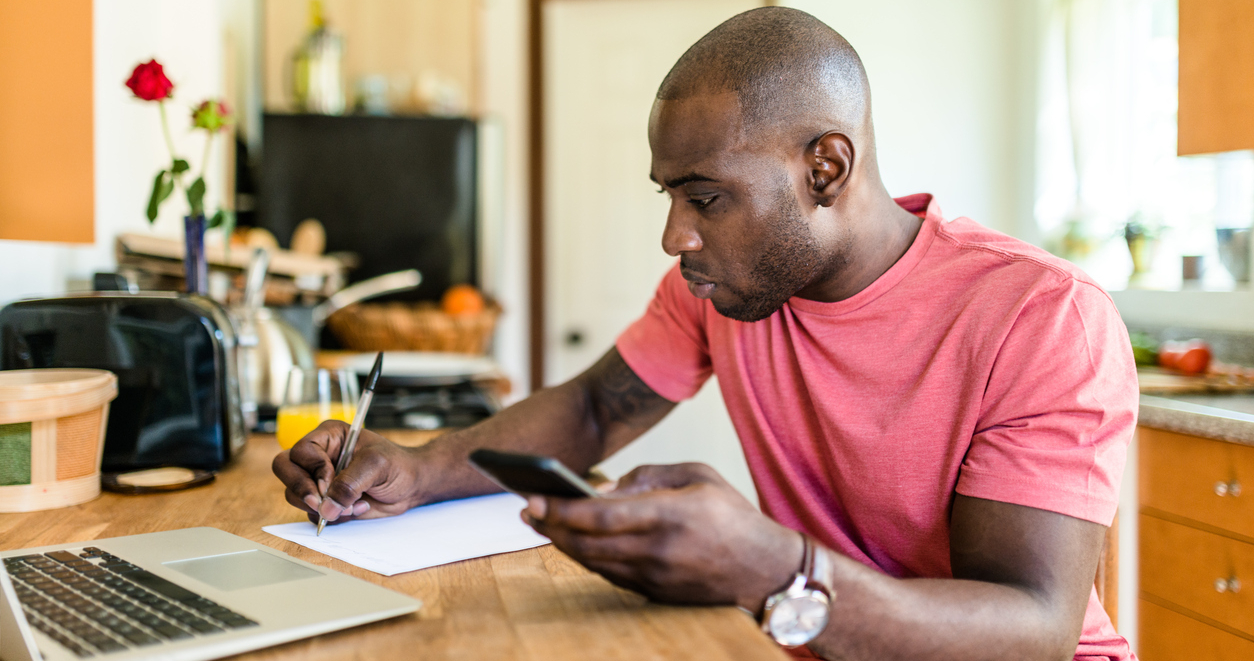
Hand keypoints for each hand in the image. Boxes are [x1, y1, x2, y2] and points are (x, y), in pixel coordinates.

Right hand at [271, 420, 422, 525]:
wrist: (411, 485)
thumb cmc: (398, 464)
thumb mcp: (377, 465)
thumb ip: (350, 483)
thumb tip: (327, 507)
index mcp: (329, 437)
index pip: (301, 451)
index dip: (312, 468)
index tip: (329, 482)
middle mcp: (318, 457)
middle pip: (285, 469)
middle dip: (301, 489)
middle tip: (320, 503)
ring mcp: (318, 480)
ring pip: (295, 494)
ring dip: (322, 506)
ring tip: (354, 504)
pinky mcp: (325, 501)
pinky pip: (312, 513)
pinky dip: (333, 517)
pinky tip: (358, 508)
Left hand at [523, 463, 802, 612]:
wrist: (768, 571)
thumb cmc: (734, 515)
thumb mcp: (698, 475)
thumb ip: (648, 475)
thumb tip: (602, 489)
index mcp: (670, 514)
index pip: (600, 516)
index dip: (561, 509)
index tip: (534, 498)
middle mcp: (659, 550)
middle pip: (587, 544)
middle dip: (551, 527)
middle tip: (527, 509)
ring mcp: (656, 578)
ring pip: (593, 562)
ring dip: (563, 544)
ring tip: (545, 523)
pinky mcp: (655, 594)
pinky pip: (610, 575)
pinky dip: (587, 557)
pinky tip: (574, 541)